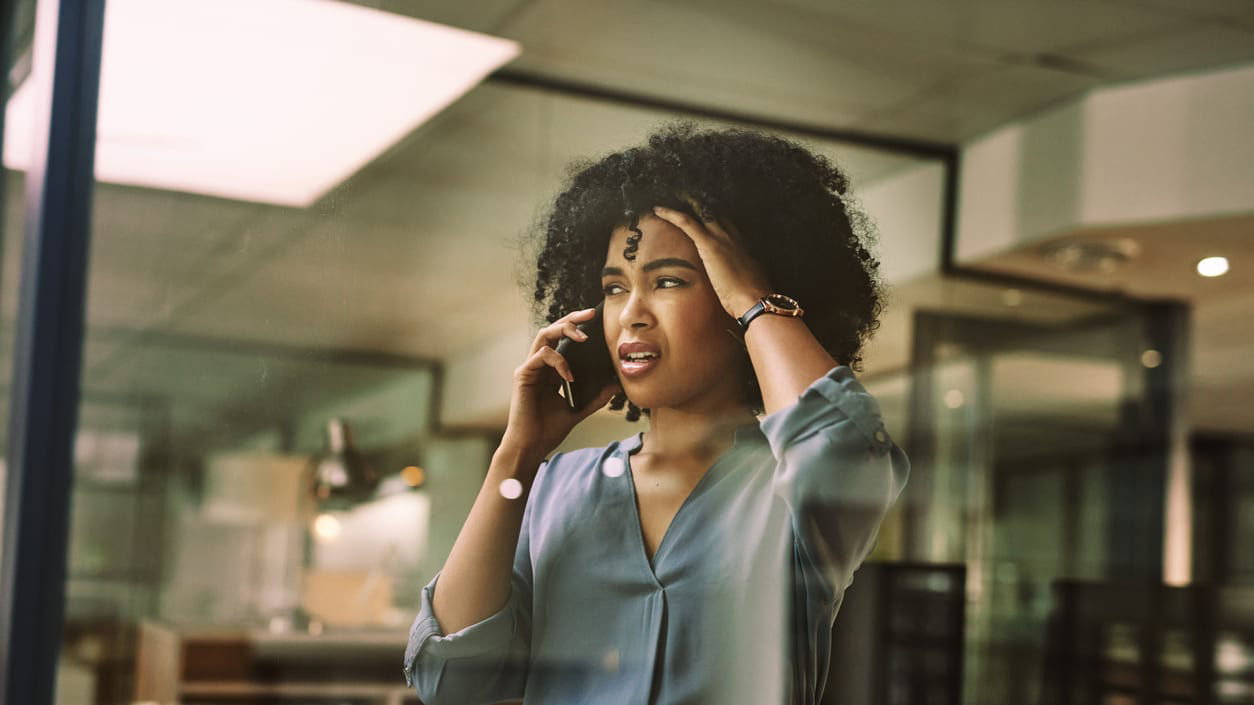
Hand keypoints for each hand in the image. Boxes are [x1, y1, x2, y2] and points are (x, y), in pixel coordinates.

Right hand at [501, 308, 621, 460]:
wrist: (532, 446)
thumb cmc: (549, 429)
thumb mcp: (580, 409)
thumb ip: (596, 396)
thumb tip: (617, 383)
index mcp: (550, 370)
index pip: (562, 339)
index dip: (576, 326)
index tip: (595, 319)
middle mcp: (538, 364)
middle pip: (552, 329)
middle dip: (572, 319)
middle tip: (590, 314)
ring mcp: (529, 368)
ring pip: (544, 335)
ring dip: (564, 331)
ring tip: (583, 338)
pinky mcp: (523, 375)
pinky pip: (541, 356)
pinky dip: (558, 361)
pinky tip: (569, 376)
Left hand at [652, 199, 770, 318]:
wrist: (755, 299)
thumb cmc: (753, 296)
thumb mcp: (750, 279)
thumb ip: (742, 271)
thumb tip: (740, 275)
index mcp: (741, 243)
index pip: (725, 220)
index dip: (711, 212)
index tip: (699, 208)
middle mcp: (732, 234)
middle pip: (713, 209)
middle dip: (697, 202)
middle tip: (680, 195)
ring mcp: (721, 237)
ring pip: (700, 210)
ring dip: (684, 202)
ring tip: (669, 195)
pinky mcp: (709, 244)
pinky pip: (686, 222)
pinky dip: (671, 214)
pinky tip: (658, 209)